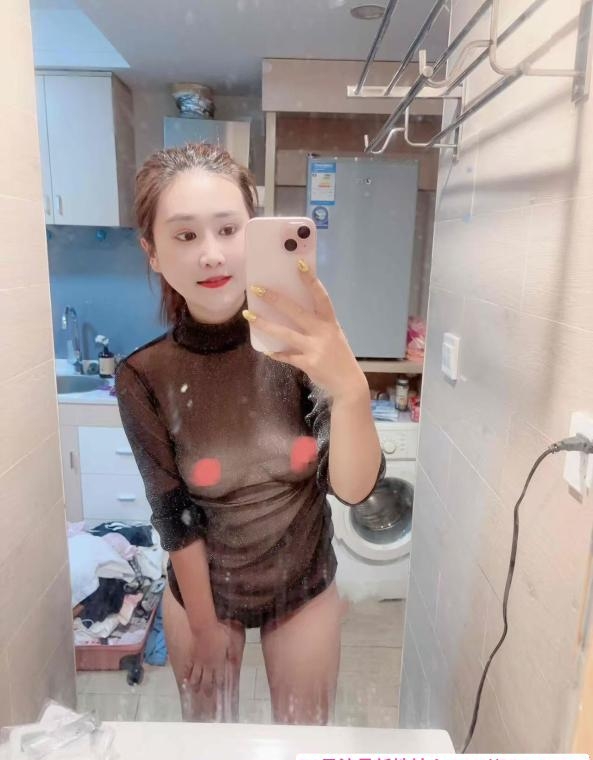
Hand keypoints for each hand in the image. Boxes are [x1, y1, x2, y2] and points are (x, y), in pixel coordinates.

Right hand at [184, 621, 232, 696]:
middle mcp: (208, 666)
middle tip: (207, 695)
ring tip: (195, 690)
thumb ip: (232, 653)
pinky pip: (187, 669)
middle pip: (207, 681)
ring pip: (196, 678)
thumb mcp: (229, 642)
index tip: (219, 690)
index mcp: (218, 663)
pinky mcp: (191, 658)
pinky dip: (186, 675)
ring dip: (196, 685)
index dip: (219, 685)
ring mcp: (198, 663)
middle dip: (207, 689)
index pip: (219, 677)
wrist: (204, 628)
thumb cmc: (219, 634)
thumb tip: (235, 662)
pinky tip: (185, 680)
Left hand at [244, 260, 367, 402]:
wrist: (348, 384)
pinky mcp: (308, 363)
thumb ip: (316, 325)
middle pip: (296, 311)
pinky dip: (277, 353)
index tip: (299, 263)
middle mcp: (323, 332)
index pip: (321, 296)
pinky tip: (266, 349)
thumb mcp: (332, 336)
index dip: (310, 280)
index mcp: (330, 322)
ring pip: (285, 334)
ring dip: (265, 324)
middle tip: (256, 288)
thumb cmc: (338, 357)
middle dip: (275, 299)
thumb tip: (290, 311)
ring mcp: (315, 348)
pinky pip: (287, 356)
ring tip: (249, 315)